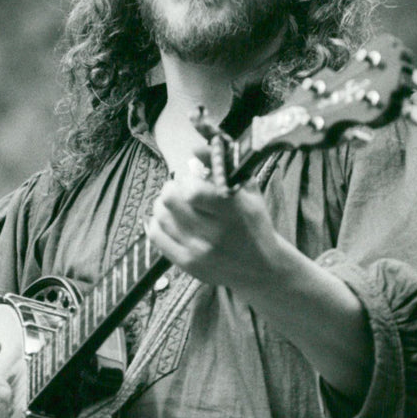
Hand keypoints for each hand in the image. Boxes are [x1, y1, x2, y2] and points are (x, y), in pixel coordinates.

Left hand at [146, 164, 283, 295]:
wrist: (261, 268)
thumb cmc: (254, 223)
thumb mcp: (247, 190)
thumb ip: (221, 165)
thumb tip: (194, 149)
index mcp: (233, 212)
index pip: (192, 191)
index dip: (187, 180)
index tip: (193, 180)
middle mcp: (214, 233)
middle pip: (170, 200)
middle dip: (172, 188)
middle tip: (180, 188)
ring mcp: (198, 251)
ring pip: (160, 216)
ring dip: (163, 204)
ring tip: (176, 204)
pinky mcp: (187, 264)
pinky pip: (156, 235)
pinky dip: (157, 222)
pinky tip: (168, 218)